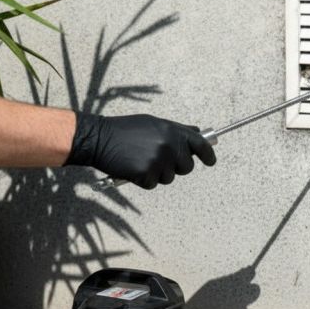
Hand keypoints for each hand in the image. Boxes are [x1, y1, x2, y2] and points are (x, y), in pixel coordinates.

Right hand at [65, 113, 214, 188]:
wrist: (98, 138)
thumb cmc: (125, 130)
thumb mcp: (153, 124)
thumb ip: (176, 130)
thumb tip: (198, 134)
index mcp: (172, 130)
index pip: (200, 144)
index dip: (208, 154)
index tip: (211, 161)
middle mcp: (169, 145)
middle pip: (186, 167)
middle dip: (176, 167)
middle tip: (158, 160)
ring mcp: (158, 160)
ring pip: (169, 177)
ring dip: (157, 173)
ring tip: (140, 160)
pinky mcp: (146, 174)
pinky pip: (152, 184)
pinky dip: (143, 180)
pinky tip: (132, 168)